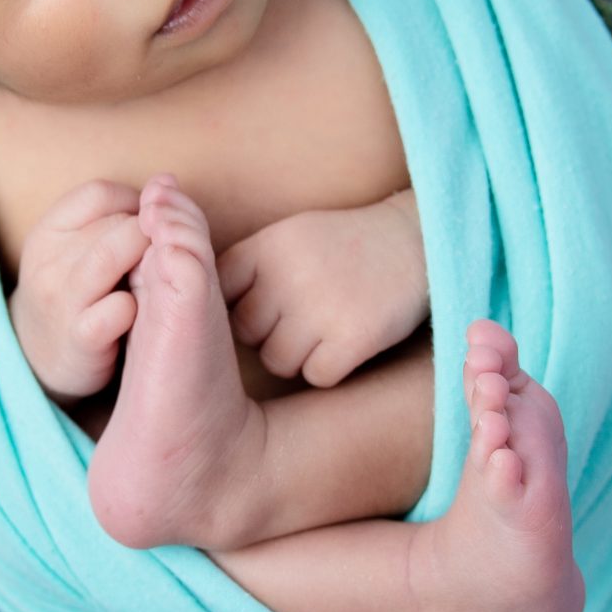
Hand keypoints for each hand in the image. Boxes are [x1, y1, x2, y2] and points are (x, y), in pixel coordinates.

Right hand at [8, 178, 147, 399]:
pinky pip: (118, 308)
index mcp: (47, 231)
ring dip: (149, 260)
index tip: (149, 229)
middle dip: (151, 235)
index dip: (136, 205)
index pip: (99, 194)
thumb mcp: (74, 248)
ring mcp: (60, 300)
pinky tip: (144, 309)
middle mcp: (47, 262)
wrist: (37, 358)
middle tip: (164, 254)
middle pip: (115, 223)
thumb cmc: (73, 292)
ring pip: (113, 255)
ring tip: (159, 275)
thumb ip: (112, 217)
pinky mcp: (79, 338)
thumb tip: (167, 184)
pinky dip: (139, 303)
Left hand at [217, 190, 426, 389]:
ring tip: (324, 330)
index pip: (219, 295)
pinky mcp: (353, 336)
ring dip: (297, 356)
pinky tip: (345, 345)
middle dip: (267, 335)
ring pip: (276, 362)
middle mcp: (287, 275)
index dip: (238, 307)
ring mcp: (320, 306)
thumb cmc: (343, 245)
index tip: (263, 305)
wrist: (416, 239)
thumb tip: (195, 308)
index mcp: (265, 246)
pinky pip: (315, 376)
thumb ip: (248, 267)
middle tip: (300, 320)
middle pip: (245, 334)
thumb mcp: (289, 235)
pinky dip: (329, 370)